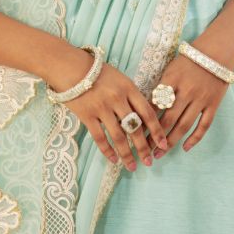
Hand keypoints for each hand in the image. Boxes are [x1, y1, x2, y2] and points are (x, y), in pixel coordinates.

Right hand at [47, 51, 168, 170]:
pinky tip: (113, 160)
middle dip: (144, 148)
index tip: (164, 144)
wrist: (70, 66)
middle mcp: (117, 99)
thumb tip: (143, 117)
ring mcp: (102, 108)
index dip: (157, 131)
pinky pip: (100, 137)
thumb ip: (131, 95)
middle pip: (135, 128)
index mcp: (129, 88)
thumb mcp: (120, 78)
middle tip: (149, 161)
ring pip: (119, 136)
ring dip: (127, 154)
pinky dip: (107, 150)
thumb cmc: (97, 72)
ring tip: (132, 166)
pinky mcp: (87, 115)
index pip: (148, 113)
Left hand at [148, 52, 231, 156]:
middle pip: (167, 119)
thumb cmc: (189, 61)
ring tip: (160, 153)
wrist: (216, 52)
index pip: (155, 105)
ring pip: (184, 126)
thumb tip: (146, 107)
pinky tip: (185, 148)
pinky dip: (195, 138)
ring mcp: (201, 100)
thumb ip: (161, 87)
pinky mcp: (213, 105)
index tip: (135, 133)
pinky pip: (203, 125)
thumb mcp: (170, 69)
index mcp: (172, 81)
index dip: (144, 121)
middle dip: (154, 137)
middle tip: (145, 149)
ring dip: (170, 142)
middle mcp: (186, 91)